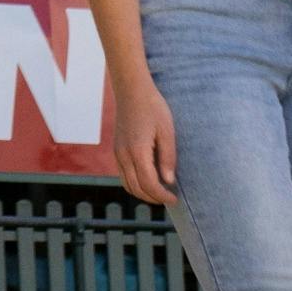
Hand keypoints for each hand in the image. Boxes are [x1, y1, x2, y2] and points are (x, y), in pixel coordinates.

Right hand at [107, 68, 178, 204]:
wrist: (132, 91)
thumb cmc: (153, 108)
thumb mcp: (167, 131)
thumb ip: (168, 157)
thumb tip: (169, 181)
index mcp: (137, 151)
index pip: (149, 183)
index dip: (162, 195)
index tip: (175, 199)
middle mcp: (124, 155)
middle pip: (136, 188)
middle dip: (153, 198)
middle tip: (169, 199)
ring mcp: (118, 153)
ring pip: (127, 184)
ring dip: (142, 193)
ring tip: (159, 192)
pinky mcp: (117, 150)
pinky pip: (123, 175)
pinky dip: (135, 184)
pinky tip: (148, 180)